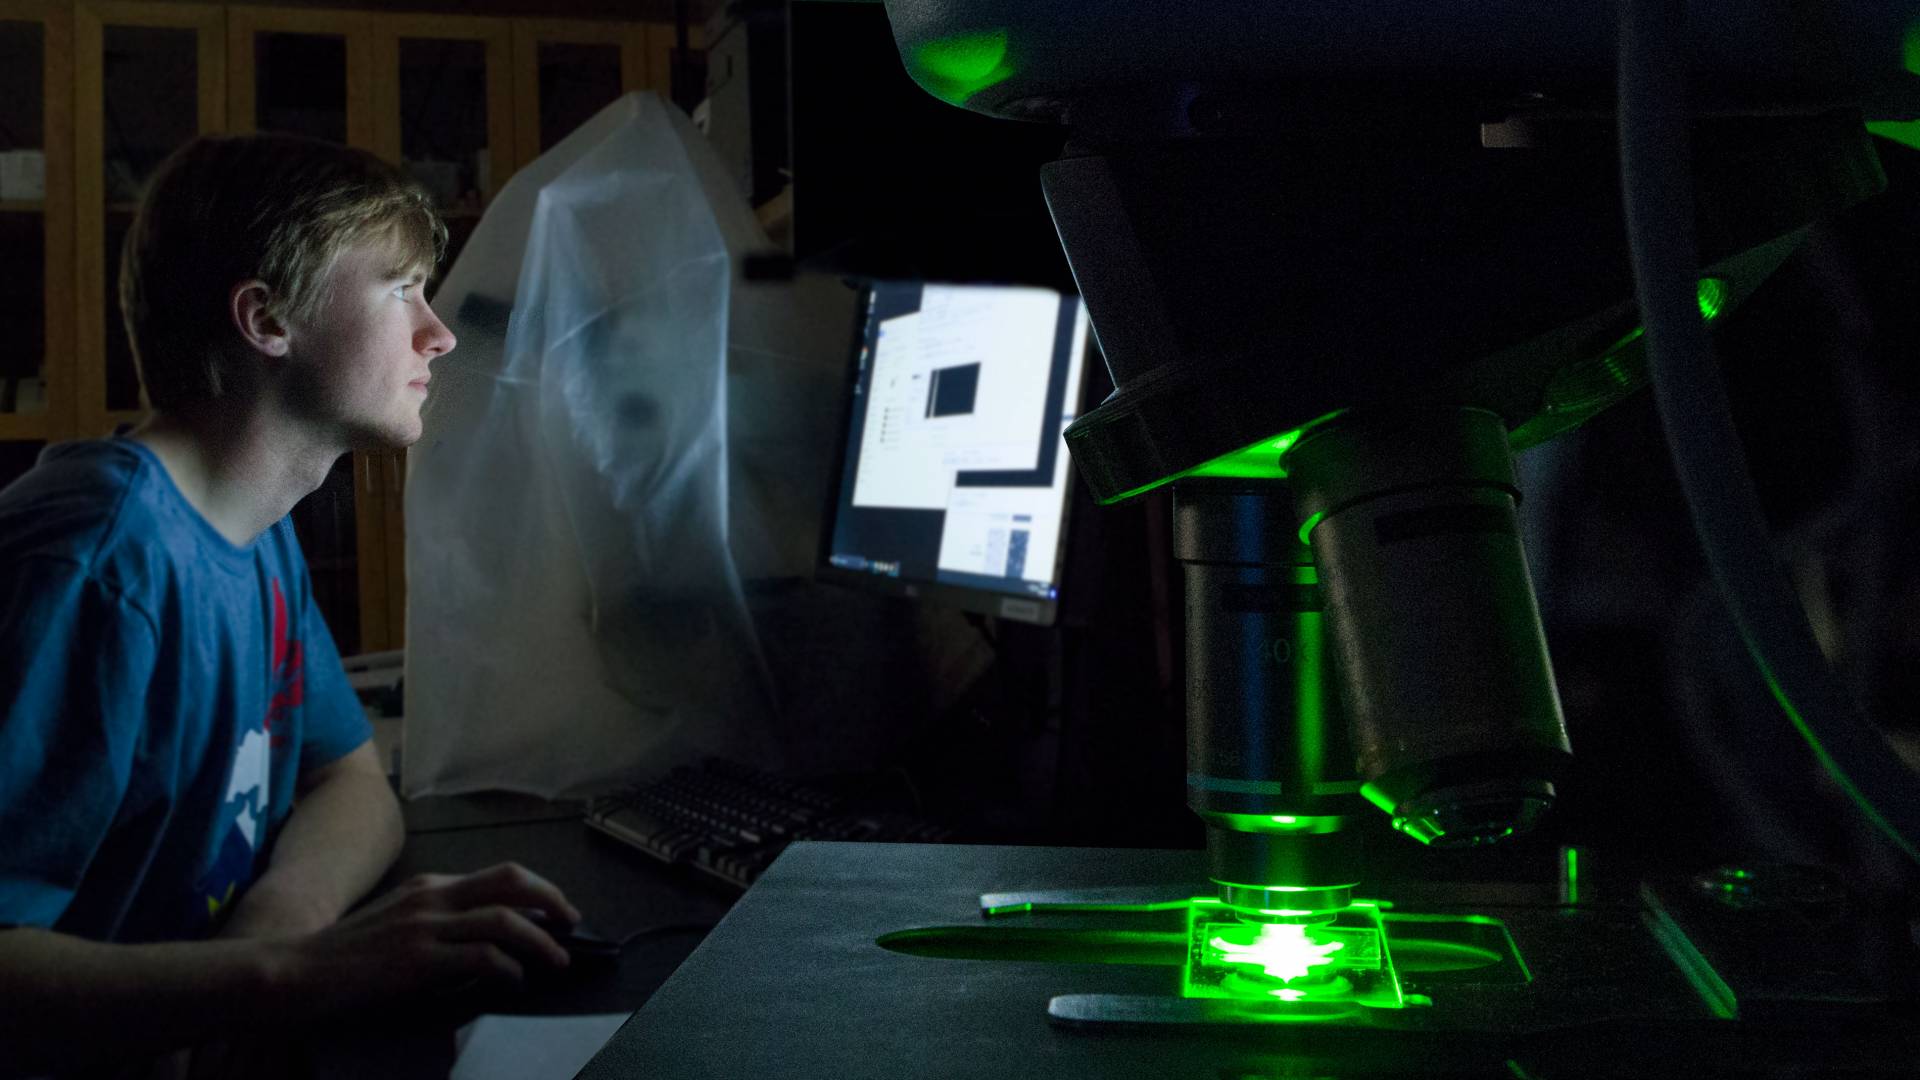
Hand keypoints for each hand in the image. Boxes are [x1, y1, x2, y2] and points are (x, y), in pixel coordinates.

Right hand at [264, 862, 581, 1021]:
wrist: (293, 973)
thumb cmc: (342, 957)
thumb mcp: (394, 924)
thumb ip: (435, 923)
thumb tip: (482, 941)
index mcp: (427, 886)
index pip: (496, 876)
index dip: (535, 890)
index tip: (554, 910)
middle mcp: (431, 896)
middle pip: (511, 881)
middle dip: (551, 899)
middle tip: (571, 921)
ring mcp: (425, 926)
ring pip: (504, 920)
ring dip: (540, 940)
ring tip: (556, 959)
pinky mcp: (418, 960)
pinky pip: (481, 957)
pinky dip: (508, 969)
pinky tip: (514, 982)